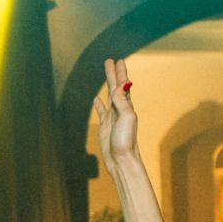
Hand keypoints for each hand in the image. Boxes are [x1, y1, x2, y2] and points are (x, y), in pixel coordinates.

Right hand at [94, 57, 140, 171]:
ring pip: (109, 96)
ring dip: (108, 85)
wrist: (121, 160)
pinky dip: (99, 104)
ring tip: (106, 75)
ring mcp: (112, 117)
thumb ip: (122, 101)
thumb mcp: (126, 117)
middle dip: (113, 74)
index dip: (120, 73)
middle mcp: (120, 110)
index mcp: (126, 106)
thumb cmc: (126, 140)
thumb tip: (122, 84)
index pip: (122, 85)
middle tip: (110, 61)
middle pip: (115, 87)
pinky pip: (101, 111)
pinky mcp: (105, 126)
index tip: (118, 61)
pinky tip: (96, 99)